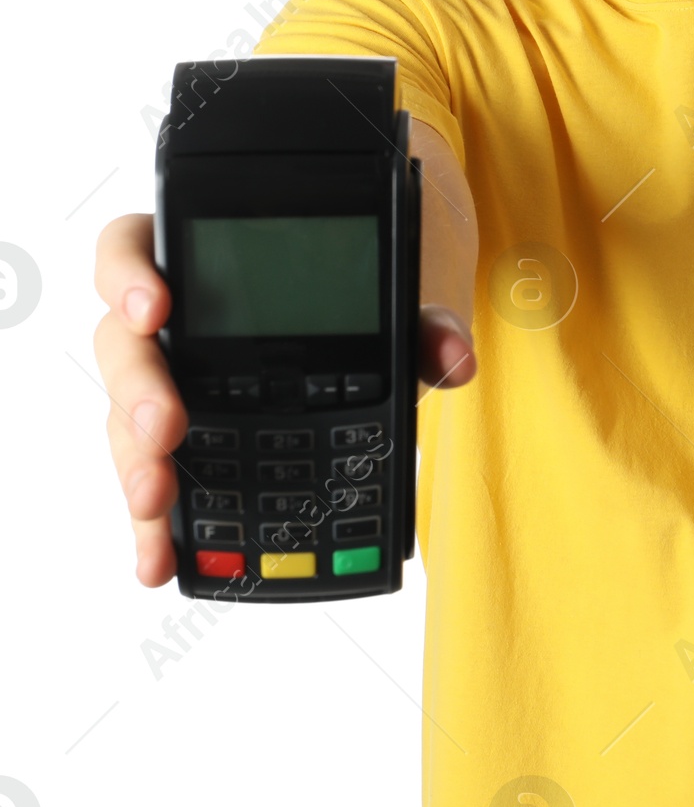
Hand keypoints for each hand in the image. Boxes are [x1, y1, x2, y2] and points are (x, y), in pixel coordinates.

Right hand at [93, 211, 475, 587]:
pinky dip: (154, 522)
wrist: (356, 332)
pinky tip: (159, 559)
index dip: (126, 273)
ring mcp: (164, 387)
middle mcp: (164, 325)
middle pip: (121, 346)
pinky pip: (153, 477)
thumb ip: (420, 322)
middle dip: (141, 390)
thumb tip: (458, 358)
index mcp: (196, 262)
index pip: (130, 248)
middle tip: (169, 426)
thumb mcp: (384, 300)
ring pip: (126, 419)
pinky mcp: (173, 447)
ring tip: (158, 501)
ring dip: (137, 463)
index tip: (155, 305)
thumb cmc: (349, 297)